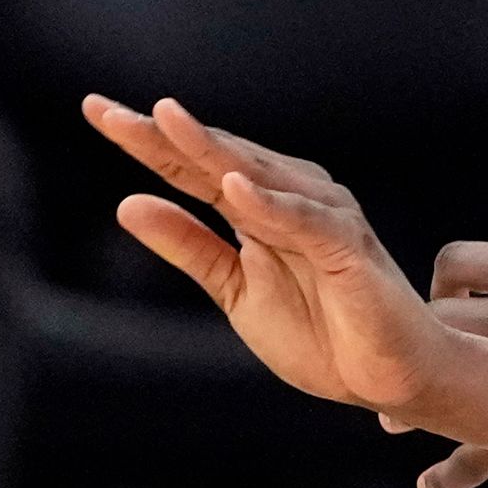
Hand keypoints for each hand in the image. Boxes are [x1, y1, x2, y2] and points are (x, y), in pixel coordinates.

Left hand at [88, 95, 448, 412]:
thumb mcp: (235, 290)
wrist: (390, 377)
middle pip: (218, 159)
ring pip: (259, 176)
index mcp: (259, 207)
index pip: (193, 167)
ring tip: (165, 119)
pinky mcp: (350, 250)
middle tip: (107, 112)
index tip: (96, 111)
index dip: (146, 141)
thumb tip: (126, 203)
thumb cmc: (323, 331)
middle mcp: (290, 199)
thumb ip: (189, 246)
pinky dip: (272, 205)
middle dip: (164, 134)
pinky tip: (234, 186)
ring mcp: (322, 219)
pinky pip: (306, 222)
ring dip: (213, 149)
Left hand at [414, 224, 487, 487]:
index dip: (454, 273)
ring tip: (396, 412)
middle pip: (434, 314)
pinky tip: (430, 486)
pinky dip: (455, 473)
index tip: (465, 287)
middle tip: (446, 341)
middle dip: (429, 323)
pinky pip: (484, 452)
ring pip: (439, 379)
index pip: (456, 259)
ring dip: (415, 394)